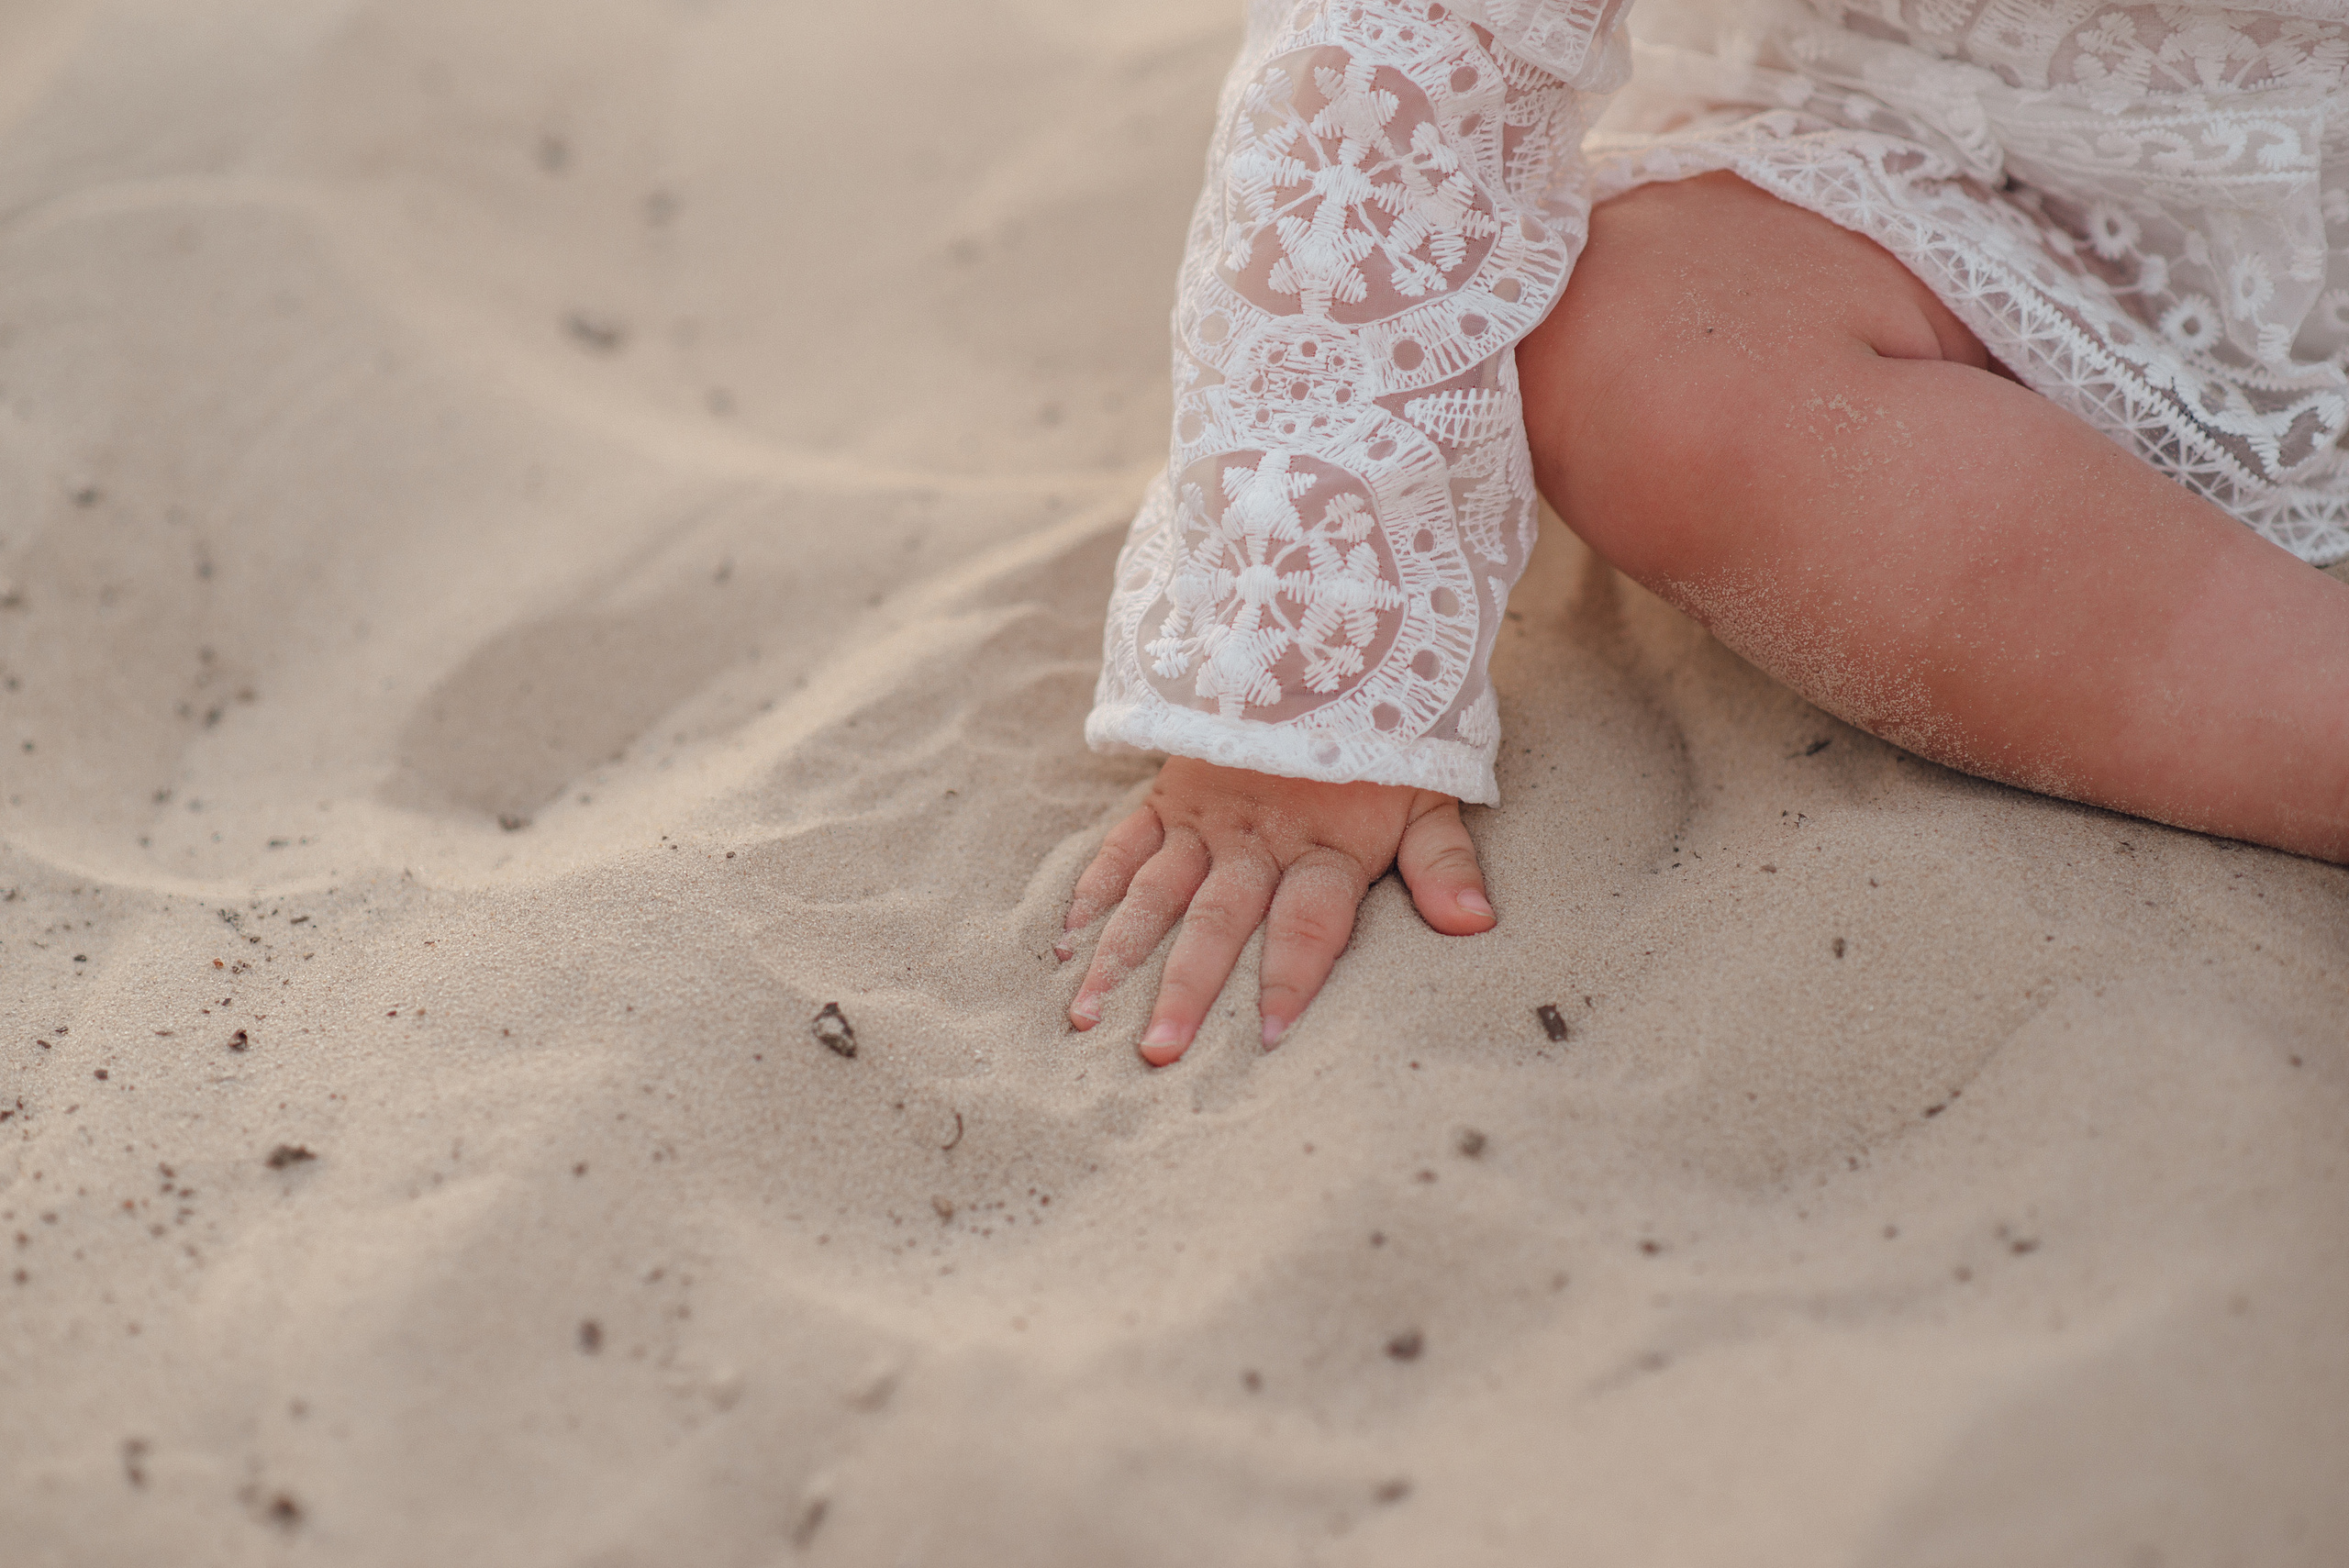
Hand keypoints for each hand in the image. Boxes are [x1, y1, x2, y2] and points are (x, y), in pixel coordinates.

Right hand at [1059, 757, 1496, 1064]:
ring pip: (1156, 893)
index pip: (1308, 923)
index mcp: (1324, 846)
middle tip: (1157, 1051)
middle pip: (1219, 922)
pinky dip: (1092, 889)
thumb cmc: (1383, 733)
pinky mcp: (1167, 797)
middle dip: (1186, 989)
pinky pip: (1122, 846)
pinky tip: (1065, 939)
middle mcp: (1257, 840)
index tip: (1271, 1036)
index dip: (1293, 976)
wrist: (1321, 637)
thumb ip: (1444, 862)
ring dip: (1120, 955)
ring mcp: (1204, 819)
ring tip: (1085, 1015)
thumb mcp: (1430, 792)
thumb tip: (1475, 924)